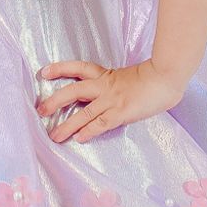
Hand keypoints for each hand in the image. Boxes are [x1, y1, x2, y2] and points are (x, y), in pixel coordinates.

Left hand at [35, 59, 184, 141]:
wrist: (166, 76)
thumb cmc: (154, 76)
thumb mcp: (130, 76)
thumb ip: (117, 84)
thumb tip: (109, 96)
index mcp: (106, 75)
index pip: (79, 67)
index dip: (60, 69)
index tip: (44, 72)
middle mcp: (105, 86)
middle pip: (73, 91)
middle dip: (55, 101)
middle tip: (40, 109)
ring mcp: (112, 99)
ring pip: (84, 112)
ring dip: (67, 124)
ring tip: (54, 135)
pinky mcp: (121, 112)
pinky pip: (101, 123)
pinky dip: (89, 130)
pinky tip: (79, 138)